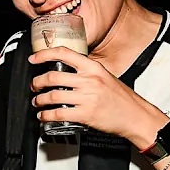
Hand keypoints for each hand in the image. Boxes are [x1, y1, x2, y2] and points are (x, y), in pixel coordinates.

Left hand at [29, 47, 167, 144]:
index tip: (33, 59)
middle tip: (35, 86)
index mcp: (93, 68)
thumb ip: (87, 72)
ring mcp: (87, 98)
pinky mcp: (85, 115)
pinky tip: (44, 116)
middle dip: (37, 82)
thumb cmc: (122, 98)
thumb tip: (66, 71)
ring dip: (39, 100)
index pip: (64, 53)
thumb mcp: (105, 76)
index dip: (44, 54)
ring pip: (52, 96)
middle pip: (53, 77)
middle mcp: (89, 80)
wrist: (136, 116)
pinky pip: (59, 114)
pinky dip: (47, 115)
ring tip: (37, 102)